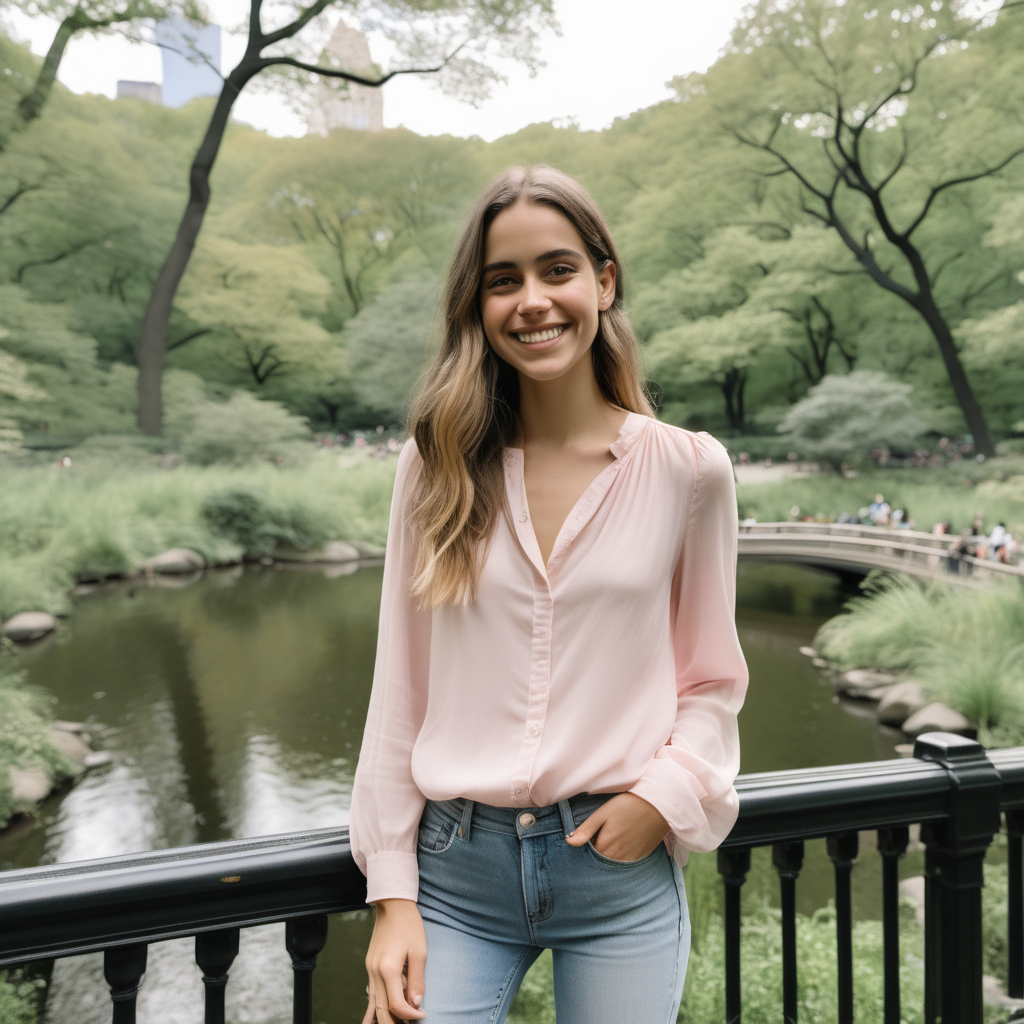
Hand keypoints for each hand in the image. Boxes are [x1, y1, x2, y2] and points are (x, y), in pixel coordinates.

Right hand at [362, 898, 426, 1023]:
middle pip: (381, 1009)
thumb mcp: (419, 952)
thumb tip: (416, 1003)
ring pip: (373, 1003)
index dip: (411, 1015)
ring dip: (385, 1016)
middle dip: (395, 1021)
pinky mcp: (370, 965)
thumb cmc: (409, 926)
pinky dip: (375, 1005)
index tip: (423, 1014)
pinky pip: (371, 991)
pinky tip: (375, 1018)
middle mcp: (374, 972)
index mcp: (388, 969)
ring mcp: (369, 968)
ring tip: (398, 1023)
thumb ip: (417, 980)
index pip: (397, 1005)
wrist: (393, 904)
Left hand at [564, 792, 669, 861]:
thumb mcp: (604, 813)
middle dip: (594, 856)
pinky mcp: (640, 857)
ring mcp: (630, 858)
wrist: (659, 805)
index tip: (586, 839)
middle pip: (600, 863)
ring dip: (607, 859)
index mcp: (605, 845)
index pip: (588, 856)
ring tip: (609, 844)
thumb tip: (569, 842)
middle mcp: (616, 856)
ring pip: (612, 865)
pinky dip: (619, 860)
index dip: (585, 848)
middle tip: (596, 840)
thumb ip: (586, 829)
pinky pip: (625, 865)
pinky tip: (620, 848)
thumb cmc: (628, 805)